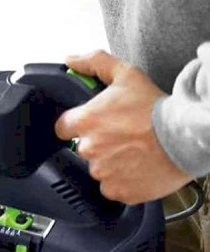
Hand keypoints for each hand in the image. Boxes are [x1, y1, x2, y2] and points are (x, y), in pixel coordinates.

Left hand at [54, 49, 188, 203]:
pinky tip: (137, 168)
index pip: (63, 128)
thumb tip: (71, 60)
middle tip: (121, 137)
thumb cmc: (158, 109)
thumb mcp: (126, 74)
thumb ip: (94, 63)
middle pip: (83, 148)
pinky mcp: (119, 191)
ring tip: (133, 152)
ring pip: (98, 169)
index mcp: (85, 121)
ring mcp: (103, 172)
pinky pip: (113, 188)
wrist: (187, 137)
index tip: (93, 125)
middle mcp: (90, 148)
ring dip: (111, 163)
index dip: (77, 125)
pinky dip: (123, 181)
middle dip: (98, 143)